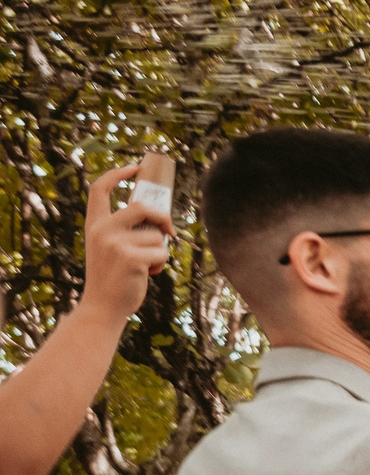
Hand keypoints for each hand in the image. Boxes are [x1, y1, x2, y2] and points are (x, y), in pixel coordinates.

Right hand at [76, 163, 173, 322]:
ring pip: (157, 236)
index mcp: (94, 225)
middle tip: (170, 232)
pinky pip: (162, 253)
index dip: (118, 173)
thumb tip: (161, 220)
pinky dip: (161, 265)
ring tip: (145, 267)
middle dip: (163, 218)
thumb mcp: (110, 248)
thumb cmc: (112, 278)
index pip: (100, 189)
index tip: (137, 167)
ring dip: (159, 252)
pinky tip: (147, 275)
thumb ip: (125, 231)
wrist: (102, 307)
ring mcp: (115, 243)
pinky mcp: (130, 258)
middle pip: (142, 207)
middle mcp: (102, 229)